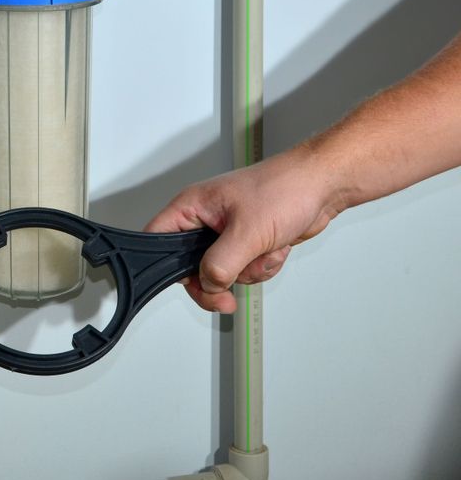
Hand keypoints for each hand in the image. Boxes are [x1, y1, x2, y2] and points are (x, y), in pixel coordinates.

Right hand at [144, 144, 345, 312]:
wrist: (322, 187)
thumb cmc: (285, 188)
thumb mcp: (247, 231)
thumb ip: (220, 263)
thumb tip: (208, 284)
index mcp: (192, 206)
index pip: (158, 238)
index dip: (165, 264)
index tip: (185, 282)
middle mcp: (205, 219)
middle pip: (191, 265)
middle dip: (218, 277)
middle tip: (226, 292)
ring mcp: (226, 232)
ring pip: (222, 271)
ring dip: (248, 270)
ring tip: (264, 249)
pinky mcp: (247, 241)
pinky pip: (244, 269)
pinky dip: (262, 266)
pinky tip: (274, 248)